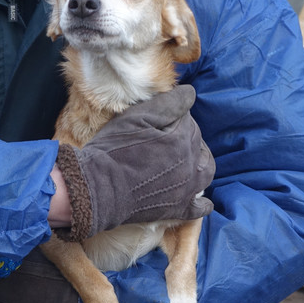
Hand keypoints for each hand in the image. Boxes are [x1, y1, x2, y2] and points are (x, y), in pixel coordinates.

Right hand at [54, 85, 214, 241]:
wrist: (96, 189)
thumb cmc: (113, 150)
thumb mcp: (136, 117)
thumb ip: (168, 103)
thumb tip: (191, 93)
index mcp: (181, 141)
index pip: (188, 120)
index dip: (175, 115)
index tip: (160, 116)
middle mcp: (190, 166)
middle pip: (197, 143)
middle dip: (186, 134)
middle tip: (165, 133)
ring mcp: (186, 190)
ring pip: (206, 170)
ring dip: (201, 160)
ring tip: (189, 156)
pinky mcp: (178, 210)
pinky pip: (200, 207)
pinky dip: (202, 200)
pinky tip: (196, 195)